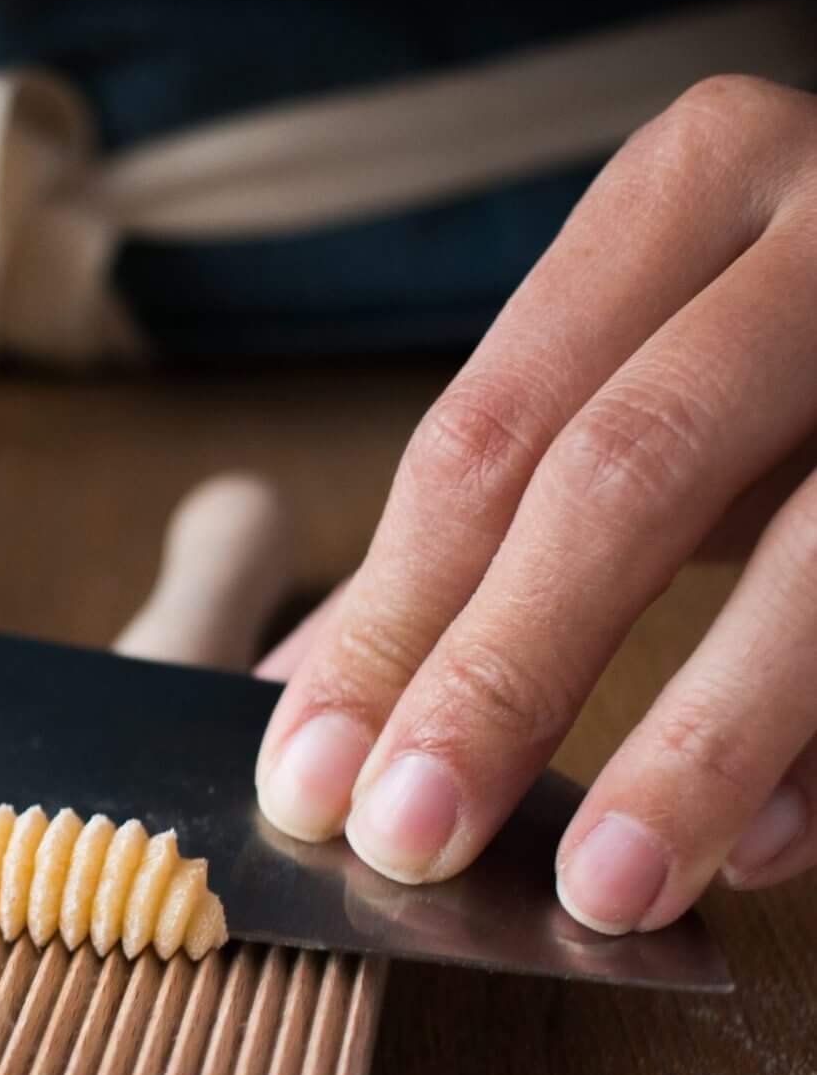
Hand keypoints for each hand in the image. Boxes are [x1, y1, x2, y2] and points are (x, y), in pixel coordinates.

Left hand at [254, 75, 816, 932]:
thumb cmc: (808, 350)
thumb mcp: (645, 383)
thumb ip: (485, 530)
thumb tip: (308, 712)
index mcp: (692, 186)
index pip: (491, 431)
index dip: (392, 618)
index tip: (311, 781)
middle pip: (625, 474)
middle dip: (504, 677)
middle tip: (409, 841)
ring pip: (816, 559)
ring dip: (698, 746)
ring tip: (605, 888)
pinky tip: (764, 851)